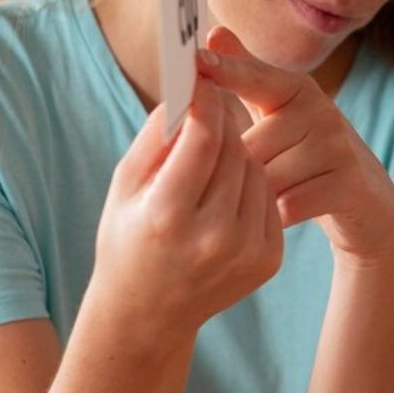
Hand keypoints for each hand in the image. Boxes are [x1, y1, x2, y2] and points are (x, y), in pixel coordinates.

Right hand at [92, 82, 283, 341]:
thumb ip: (157, 134)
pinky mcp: (269, 259)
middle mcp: (213, 236)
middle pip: (235, 150)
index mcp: (169, 214)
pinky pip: (268, 198)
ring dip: (238, 154)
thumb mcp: (124, 185)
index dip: (205, 101)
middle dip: (222, 124)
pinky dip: (250, 185)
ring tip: (209, 162)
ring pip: (257, 170)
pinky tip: (224, 194)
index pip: (205, 137)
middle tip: (207, 111)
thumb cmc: (127, 239)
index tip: (201, 80)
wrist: (147, 312)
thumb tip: (191, 87)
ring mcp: (246, 251)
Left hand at [195, 27, 393, 266]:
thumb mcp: (278, 113)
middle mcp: (321, 111)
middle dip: (234, 173)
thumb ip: (246, 76)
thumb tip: (215, 32)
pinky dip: (277, 217)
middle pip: (250, 145)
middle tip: (230, 188)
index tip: (196, 60)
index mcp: (297, 89)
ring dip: (256, 198)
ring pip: (268, 178)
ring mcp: (338, 147)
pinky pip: (291, 204)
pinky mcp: (349, 184)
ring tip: (258, 205)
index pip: (255, 78)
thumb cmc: (307, 156)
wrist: (367, 203)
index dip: (226, 71)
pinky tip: (276, 220)